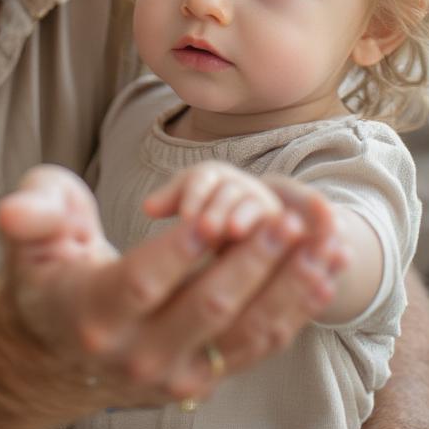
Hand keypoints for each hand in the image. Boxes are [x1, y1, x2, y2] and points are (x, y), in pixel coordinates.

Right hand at [0, 164, 342, 412]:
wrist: (53, 350)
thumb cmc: (48, 272)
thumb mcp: (30, 235)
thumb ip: (31, 215)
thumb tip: (13, 211)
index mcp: (91, 311)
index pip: (142, 282)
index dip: (181, 251)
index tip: (216, 215)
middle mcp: (134, 354)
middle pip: (204, 309)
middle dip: (251, 262)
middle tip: (288, 217)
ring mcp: (173, 374)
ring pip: (242, 333)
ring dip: (289, 288)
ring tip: (325, 244)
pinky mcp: (201, 378)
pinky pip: (256, 346)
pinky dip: (293, 310)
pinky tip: (322, 273)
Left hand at [143, 160, 283, 243]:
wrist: (247, 220)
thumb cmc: (207, 211)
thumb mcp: (188, 204)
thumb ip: (170, 202)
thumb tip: (148, 207)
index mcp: (212, 177)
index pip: (202, 178)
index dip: (194, 194)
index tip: (185, 216)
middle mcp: (238, 185)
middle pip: (229, 190)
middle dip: (217, 208)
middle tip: (206, 228)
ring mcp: (261, 203)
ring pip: (254, 206)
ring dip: (242, 217)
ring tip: (232, 232)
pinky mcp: (279, 225)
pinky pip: (278, 226)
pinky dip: (271, 234)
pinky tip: (267, 250)